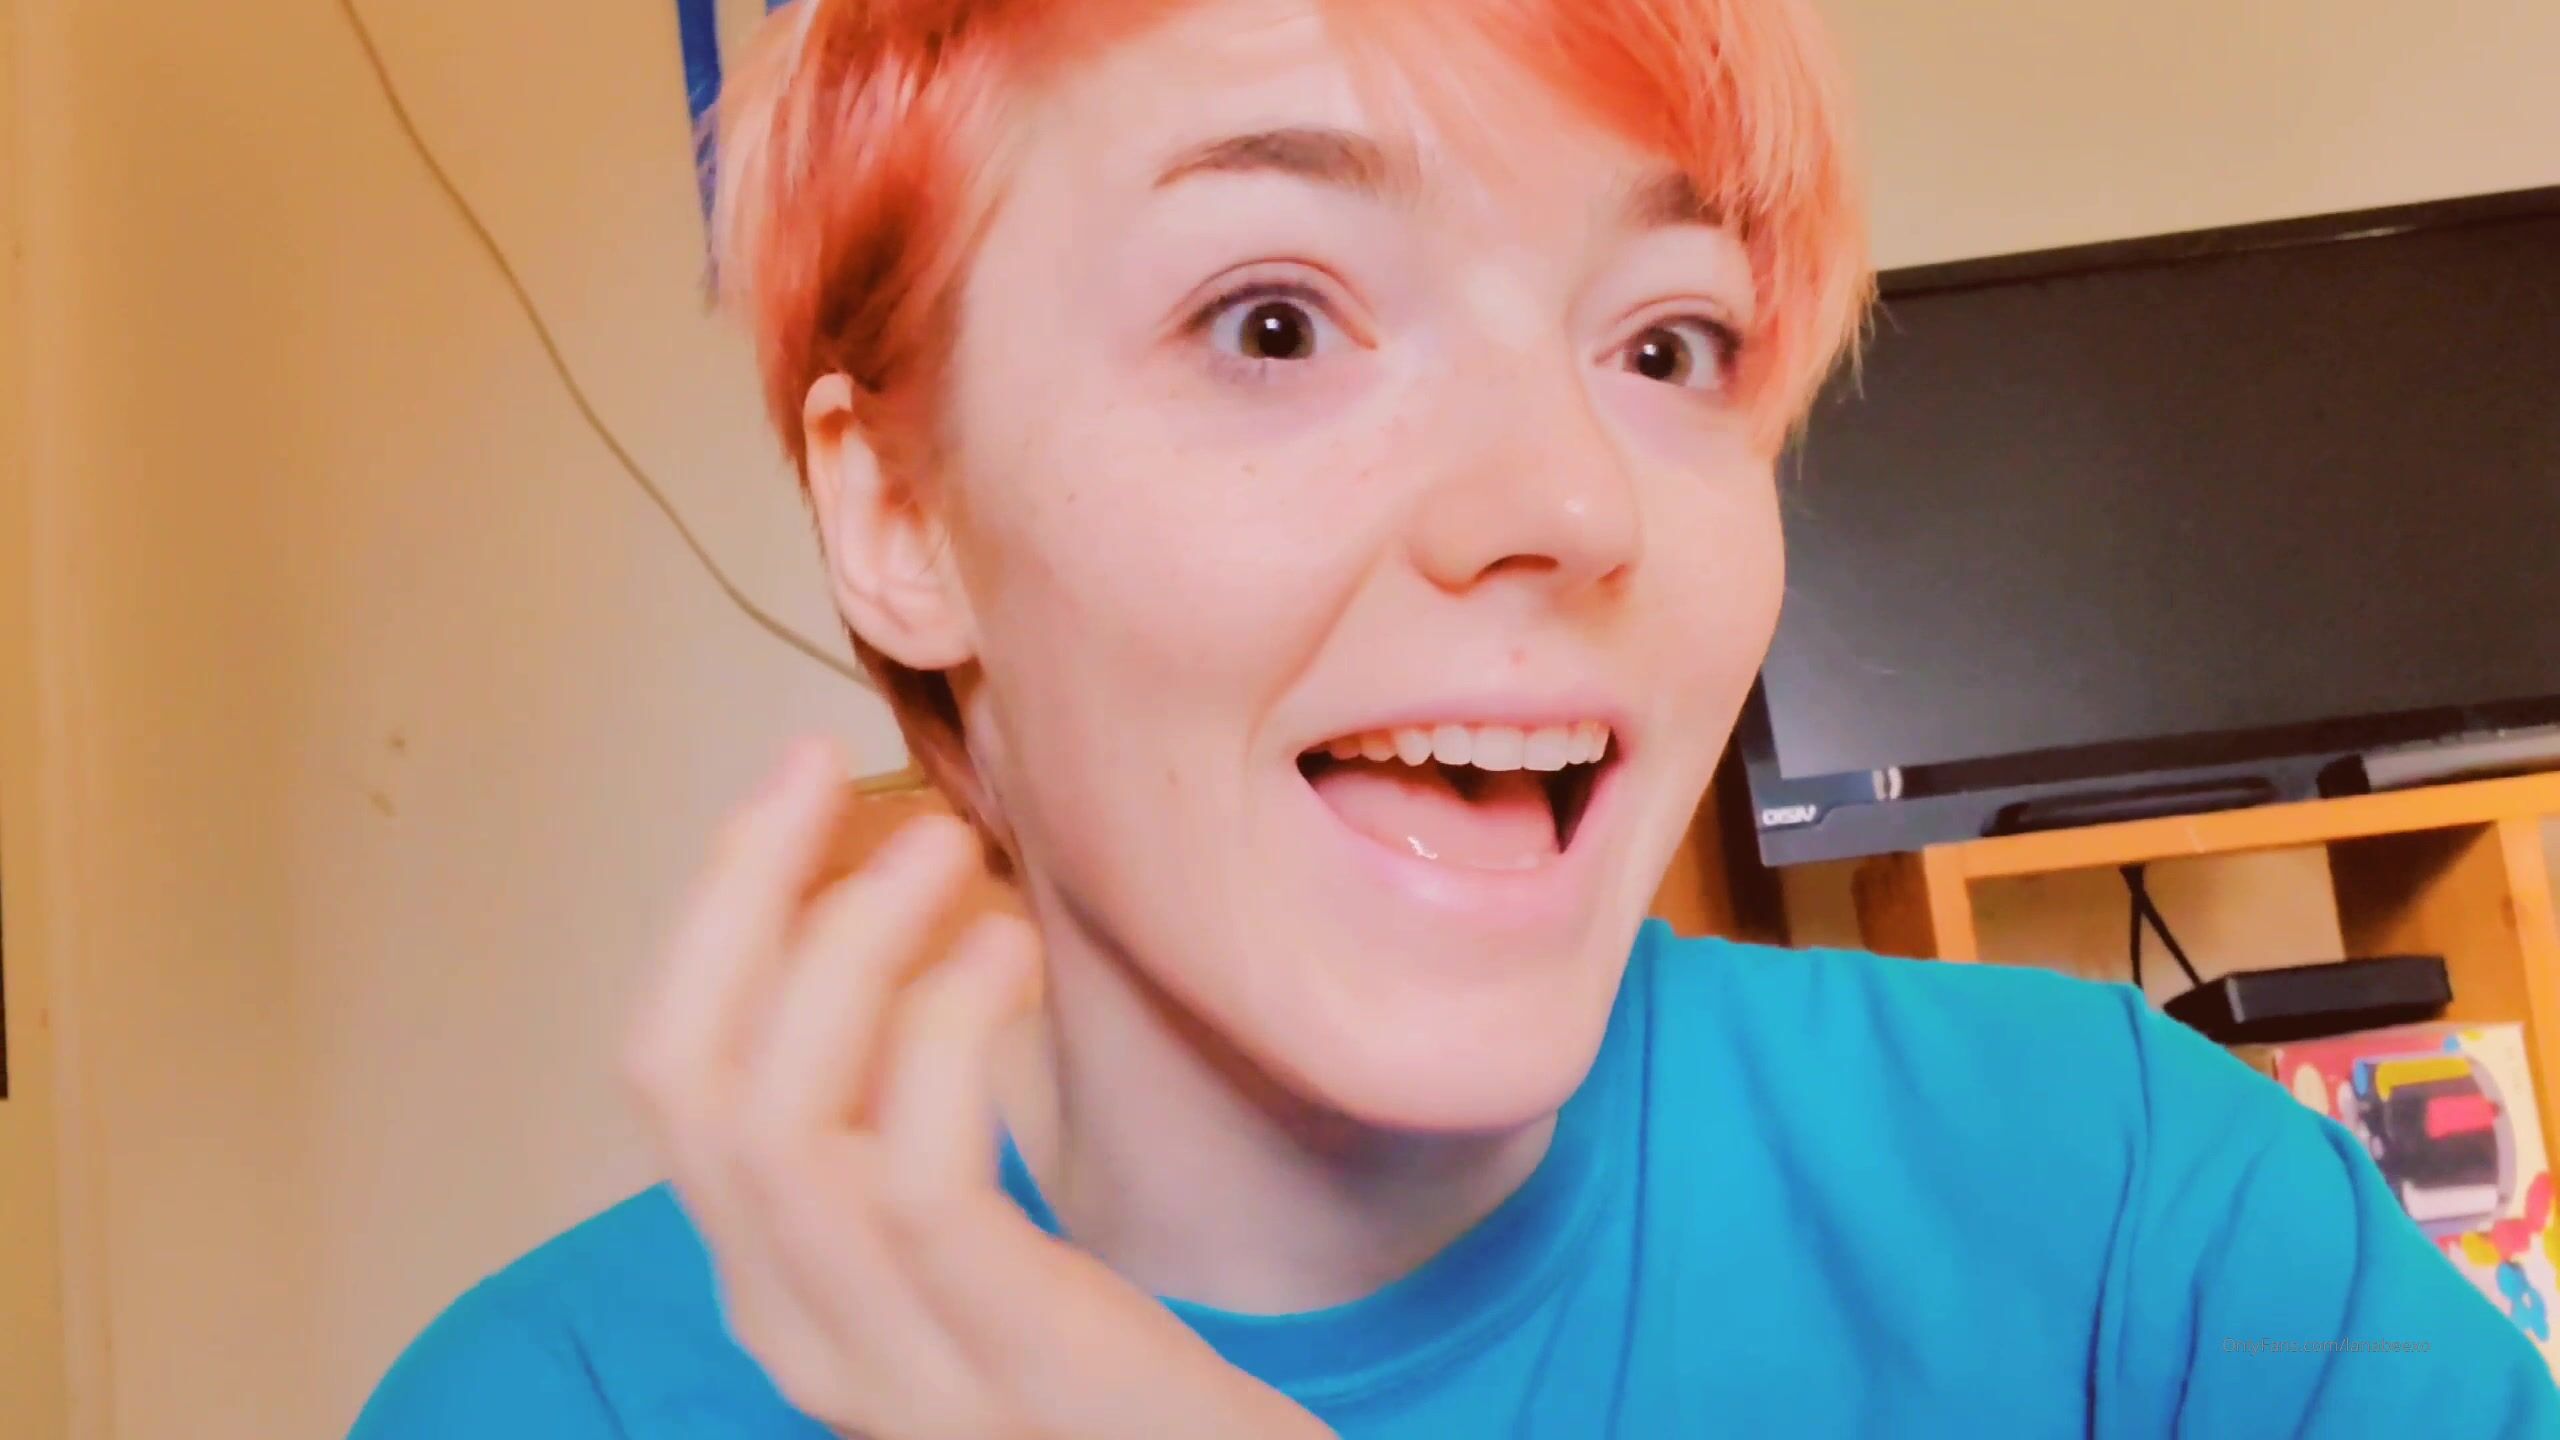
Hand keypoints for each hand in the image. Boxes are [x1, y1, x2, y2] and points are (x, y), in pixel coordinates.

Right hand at [624, 738, 1331, 1439]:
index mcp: (785, 1286)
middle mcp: (800, 1331)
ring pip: (780, 1124)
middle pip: (692, 1086)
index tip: (791, 788)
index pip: (677, 1079)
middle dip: (737, 900)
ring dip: (848, 947)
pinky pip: (916, 1181)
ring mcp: (890, 1367)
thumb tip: (903, 903)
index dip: (711, 916)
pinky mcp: (1004, 1364)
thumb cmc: (1124, 1370)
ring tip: (947, 844)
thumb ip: (914, 1113)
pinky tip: (1010, 949)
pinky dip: (943, 1036)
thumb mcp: (981, 1239)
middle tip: (821, 767)